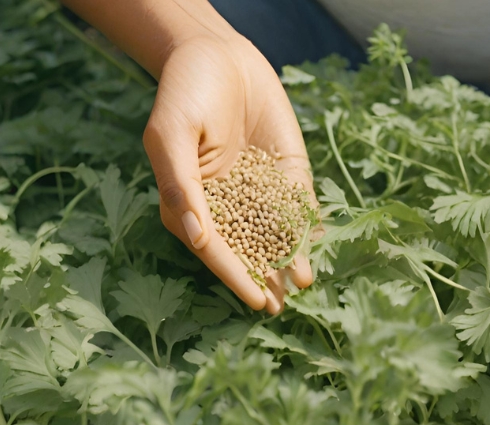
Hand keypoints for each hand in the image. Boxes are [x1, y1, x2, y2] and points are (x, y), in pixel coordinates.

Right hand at [143, 35, 315, 314]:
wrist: (217, 52)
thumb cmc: (184, 92)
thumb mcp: (171, 136)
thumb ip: (179, 186)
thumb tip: (194, 237)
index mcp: (191, 201)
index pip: (214, 247)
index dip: (234, 275)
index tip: (255, 299)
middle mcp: (225, 201)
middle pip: (247, 246)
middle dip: (265, 276)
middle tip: (282, 307)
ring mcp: (257, 187)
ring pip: (276, 230)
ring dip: (289, 257)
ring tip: (304, 283)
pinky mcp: (285, 170)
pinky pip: (298, 202)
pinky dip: (308, 223)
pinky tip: (319, 243)